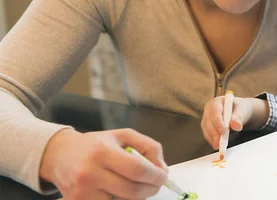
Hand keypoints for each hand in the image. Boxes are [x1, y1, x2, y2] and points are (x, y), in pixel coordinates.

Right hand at [39, 128, 167, 199]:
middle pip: (132, 190)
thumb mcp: (123, 136)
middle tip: (156, 184)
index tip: (164, 176)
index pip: (137, 169)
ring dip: (137, 196)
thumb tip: (162, 168)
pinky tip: (120, 191)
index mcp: (103, 152)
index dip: (155, 176)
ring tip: (137, 185)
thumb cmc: (96, 144)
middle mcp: (91, 173)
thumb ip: (147, 146)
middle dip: (151, 189)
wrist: (60, 155)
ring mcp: (83, 192)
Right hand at [201, 95, 255, 149]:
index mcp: (217, 102)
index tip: (223, 130)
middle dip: (214, 132)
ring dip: (212, 137)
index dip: (218, 121)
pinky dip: (212, 140)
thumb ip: (239, 117)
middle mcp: (209, 109)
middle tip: (220, 141)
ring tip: (219, 145)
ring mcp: (207, 118)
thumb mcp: (243, 111)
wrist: (241, 112)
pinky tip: (216, 145)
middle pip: (208, 120)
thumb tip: (236, 125)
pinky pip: (207, 134)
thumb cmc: (241, 109)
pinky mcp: (207, 126)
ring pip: (206, 128)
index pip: (215, 111)